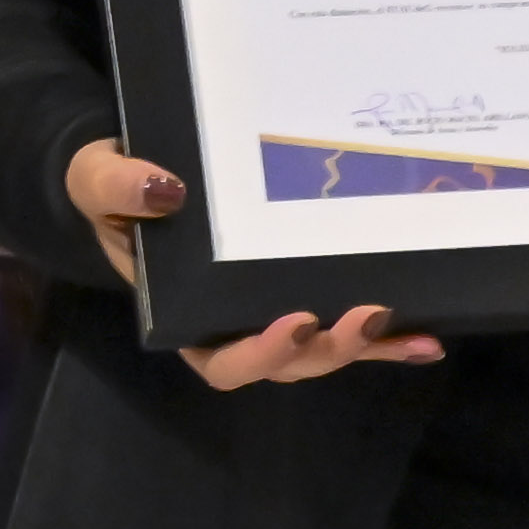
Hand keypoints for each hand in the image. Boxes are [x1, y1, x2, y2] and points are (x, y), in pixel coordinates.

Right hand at [72, 142, 451, 387]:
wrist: (141, 165)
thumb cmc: (113, 185)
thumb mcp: (98, 180)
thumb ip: (116, 187)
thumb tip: (164, 190)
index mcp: (185, 315)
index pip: (220, 360)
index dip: (258, 354)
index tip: (294, 322)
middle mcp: (234, 323)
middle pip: (287, 362)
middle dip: (328, 350)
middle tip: (365, 318)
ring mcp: (275, 307)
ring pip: (326, 348)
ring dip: (370, 347)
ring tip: (416, 337)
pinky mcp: (311, 285)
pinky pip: (348, 319)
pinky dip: (388, 335)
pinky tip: (430, 336)